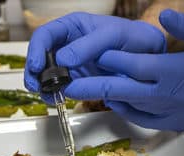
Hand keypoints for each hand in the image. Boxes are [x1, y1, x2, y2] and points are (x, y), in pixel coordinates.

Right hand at [24, 13, 165, 93]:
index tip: (36, 66)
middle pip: (40, 56)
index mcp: (72, 27)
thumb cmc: (132, 38)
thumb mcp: (113, 35)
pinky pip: (61, 88)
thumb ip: (88, 45)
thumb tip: (63, 59)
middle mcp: (68, 45)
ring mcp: (72, 64)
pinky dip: (55, 95)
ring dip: (42, 86)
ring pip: (47, 75)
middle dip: (34, 72)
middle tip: (35, 86)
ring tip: (46, 97)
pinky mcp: (79, 81)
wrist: (149, 56)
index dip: (36, 50)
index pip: (45, 35)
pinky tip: (56, 101)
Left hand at [64, 10, 183, 130]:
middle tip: (66, 85)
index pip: (131, 65)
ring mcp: (170, 112)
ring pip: (130, 106)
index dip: (108, 59)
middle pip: (122, 90)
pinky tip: (115, 103)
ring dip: (107, 98)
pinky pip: (144, 120)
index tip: (89, 54)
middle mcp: (167, 94)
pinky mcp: (175, 124)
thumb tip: (162, 13)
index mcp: (173, 70)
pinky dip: (127, 112)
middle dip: (92, 86)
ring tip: (85, 92)